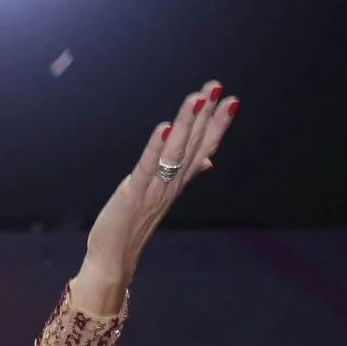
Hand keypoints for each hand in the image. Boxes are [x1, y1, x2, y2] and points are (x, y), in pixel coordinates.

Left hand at [75, 79, 238, 304]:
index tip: (231, 99)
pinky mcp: (134, 195)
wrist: (114, 258)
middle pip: (193, 145)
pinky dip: (155, 148)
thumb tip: (208, 160)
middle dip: (205, 115)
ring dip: (186, 124)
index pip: (203, 148)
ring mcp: (155, 190)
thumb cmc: (135, 223)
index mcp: (178, 181)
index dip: (218, 125)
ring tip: (196, 98)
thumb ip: (186, 175)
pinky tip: (164, 129)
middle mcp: (171, 184)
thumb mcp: (163, 195)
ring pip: (176, 153)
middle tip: (215, 87)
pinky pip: (148, 168)